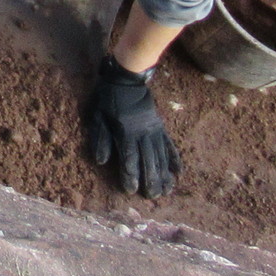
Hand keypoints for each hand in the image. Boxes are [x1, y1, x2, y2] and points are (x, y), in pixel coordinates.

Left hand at [85, 56, 178, 198]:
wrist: (127, 78)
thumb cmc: (107, 98)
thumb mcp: (97, 115)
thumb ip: (100, 137)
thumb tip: (100, 161)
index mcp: (125, 131)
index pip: (129, 158)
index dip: (130, 175)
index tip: (130, 190)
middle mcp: (143, 133)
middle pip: (149, 160)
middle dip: (150, 180)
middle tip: (152, 197)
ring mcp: (154, 130)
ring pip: (161, 156)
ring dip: (163, 174)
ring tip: (166, 190)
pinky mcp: (160, 126)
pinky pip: (170, 145)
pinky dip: (174, 159)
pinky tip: (178, 172)